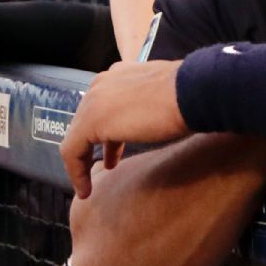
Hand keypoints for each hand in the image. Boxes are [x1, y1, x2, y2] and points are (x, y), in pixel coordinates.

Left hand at [59, 60, 189, 198]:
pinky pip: (72, 151)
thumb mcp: (162, 98)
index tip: (111, 155)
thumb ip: (146, 105)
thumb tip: (148, 121)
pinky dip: (76, 172)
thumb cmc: (188, 97)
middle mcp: (101, 84)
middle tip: (103, 169)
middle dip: (92, 148)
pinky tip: (86, 190)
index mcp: (117, 75)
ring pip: (76, 137)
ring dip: (81, 163)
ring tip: (89, 184)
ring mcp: (93, 100)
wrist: (194, 92)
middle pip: (86, 122)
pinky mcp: (91, 121)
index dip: (104, 134)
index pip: (101, 107)